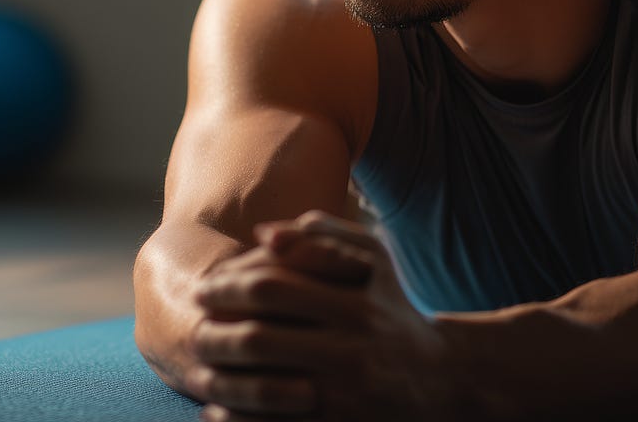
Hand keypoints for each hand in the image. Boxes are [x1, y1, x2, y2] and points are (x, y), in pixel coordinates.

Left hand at [187, 211, 455, 420]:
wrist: (444, 380)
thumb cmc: (392, 308)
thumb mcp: (373, 260)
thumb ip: (322, 236)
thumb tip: (264, 235)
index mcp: (353, 304)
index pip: (271, 287)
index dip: (226, 285)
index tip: (203, 288)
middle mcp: (350, 350)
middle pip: (260, 339)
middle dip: (215, 333)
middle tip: (193, 329)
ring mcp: (345, 397)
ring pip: (262, 389)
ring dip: (220, 379)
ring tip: (198, 368)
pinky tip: (216, 412)